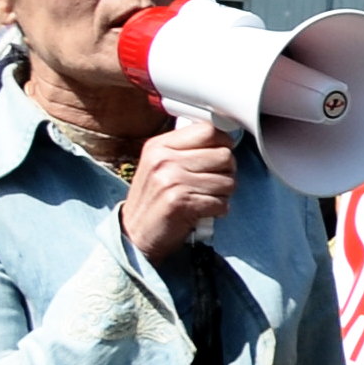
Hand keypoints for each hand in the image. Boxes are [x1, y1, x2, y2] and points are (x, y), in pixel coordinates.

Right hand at [119, 121, 235, 264]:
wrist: (135, 234)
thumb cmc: (154, 199)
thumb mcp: (160, 165)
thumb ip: (186, 150)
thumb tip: (224, 139)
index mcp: (160, 146)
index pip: (208, 130)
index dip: (223, 143)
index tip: (220, 155)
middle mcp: (165, 160)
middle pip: (224, 155)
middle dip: (227, 171)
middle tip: (215, 181)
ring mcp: (172, 181)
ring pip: (228, 181)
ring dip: (224, 194)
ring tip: (207, 197)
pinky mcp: (181, 203)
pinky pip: (222, 203)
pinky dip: (219, 210)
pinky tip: (204, 211)